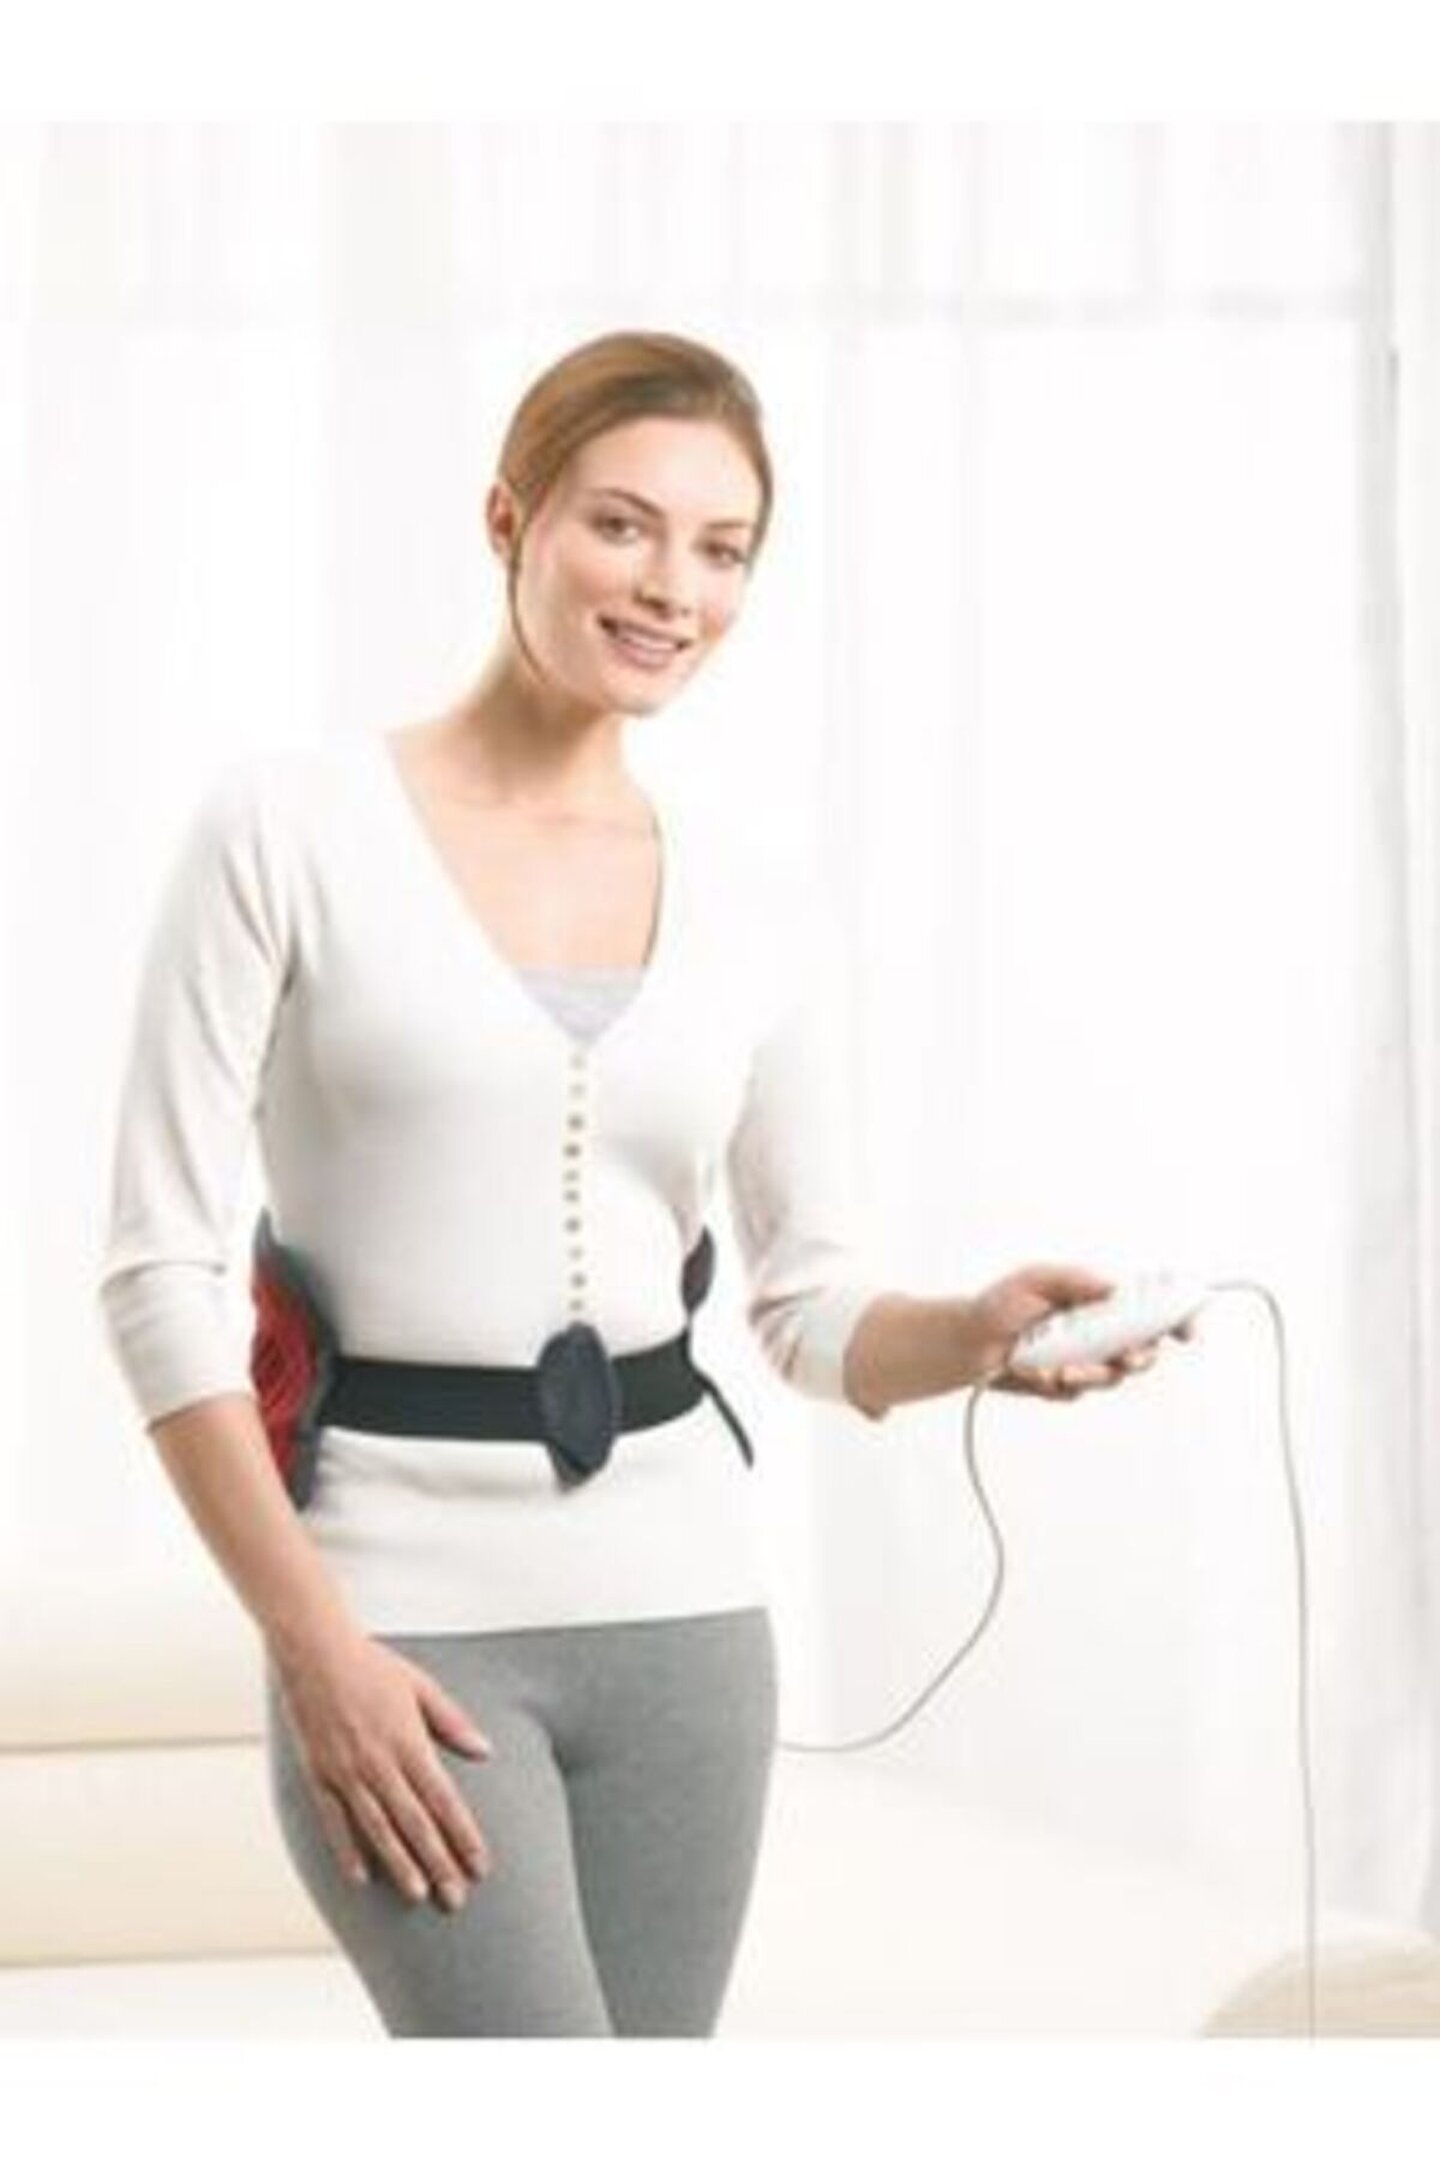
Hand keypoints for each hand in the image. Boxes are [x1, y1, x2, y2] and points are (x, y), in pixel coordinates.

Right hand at [270, 1627, 495, 1910]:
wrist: (315, 1652)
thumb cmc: (372, 1665)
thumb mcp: (421, 1686)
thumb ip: (452, 1722)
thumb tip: (485, 1751)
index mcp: (409, 1742)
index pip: (444, 1801)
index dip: (464, 1837)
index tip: (480, 1866)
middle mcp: (379, 1764)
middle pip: (415, 1824)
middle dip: (438, 1863)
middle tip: (456, 1898)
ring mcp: (346, 1773)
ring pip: (378, 1830)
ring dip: (399, 1865)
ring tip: (418, 1895)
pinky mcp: (319, 1775)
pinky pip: (335, 1822)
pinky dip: (348, 1851)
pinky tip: (362, 1877)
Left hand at [963, 1263, 1196, 1400]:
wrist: (968, 1342)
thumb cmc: (1000, 1304)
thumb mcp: (1035, 1278)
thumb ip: (1073, 1280)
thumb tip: (1111, 1287)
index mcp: (1099, 1303)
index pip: (1148, 1311)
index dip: (1175, 1320)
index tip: (1186, 1332)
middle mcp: (1098, 1333)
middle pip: (1142, 1351)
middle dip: (1139, 1357)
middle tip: (1125, 1358)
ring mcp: (1085, 1361)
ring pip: (1111, 1377)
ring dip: (1091, 1374)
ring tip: (1062, 1370)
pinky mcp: (1066, 1385)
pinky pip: (1077, 1392)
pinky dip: (1057, 1384)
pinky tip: (1036, 1373)